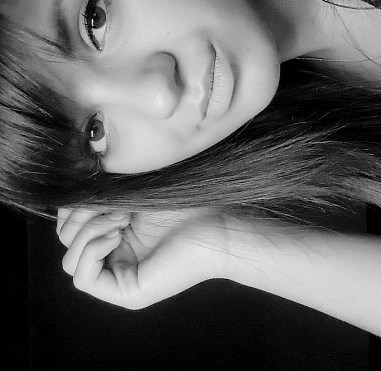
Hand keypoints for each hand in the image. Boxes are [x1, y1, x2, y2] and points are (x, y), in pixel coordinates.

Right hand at [57, 207, 228, 308]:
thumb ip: (98, 196)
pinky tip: (117, 234)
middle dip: (81, 217)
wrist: (213, 224)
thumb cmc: (181, 205)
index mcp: (113, 235)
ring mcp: (118, 277)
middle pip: (65, 243)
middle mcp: (113, 257)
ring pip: (69, 261)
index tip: (101, 189)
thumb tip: (65, 194)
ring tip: (122, 218)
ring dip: (88, 232)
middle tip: (116, 206)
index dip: (73, 207)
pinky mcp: (126, 292)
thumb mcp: (129, 194)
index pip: (68, 227)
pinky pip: (83, 279)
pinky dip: (92, 250)